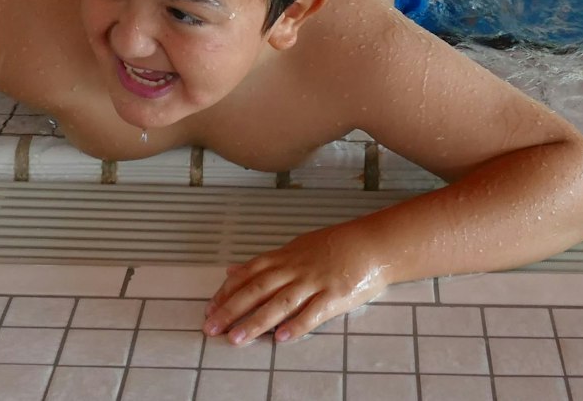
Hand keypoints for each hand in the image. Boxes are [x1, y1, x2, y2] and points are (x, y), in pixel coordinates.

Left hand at [203, 225, 389, 344]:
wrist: (372, 243)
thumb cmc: (334, 247)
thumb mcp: (295, 248)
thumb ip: (263, 263)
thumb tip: (231, 270)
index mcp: (284, 257)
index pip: (248, 274)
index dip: (227, 292)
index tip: (210, 310)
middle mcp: (296, 269)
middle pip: (258, 289)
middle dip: (232, 309)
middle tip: (212, 328)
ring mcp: (316, 282)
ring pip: (281, 302)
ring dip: (257, 321)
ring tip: (237, 338)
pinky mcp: (336, 295)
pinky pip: (314, 312)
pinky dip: (297, 325)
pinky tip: (281, 338)